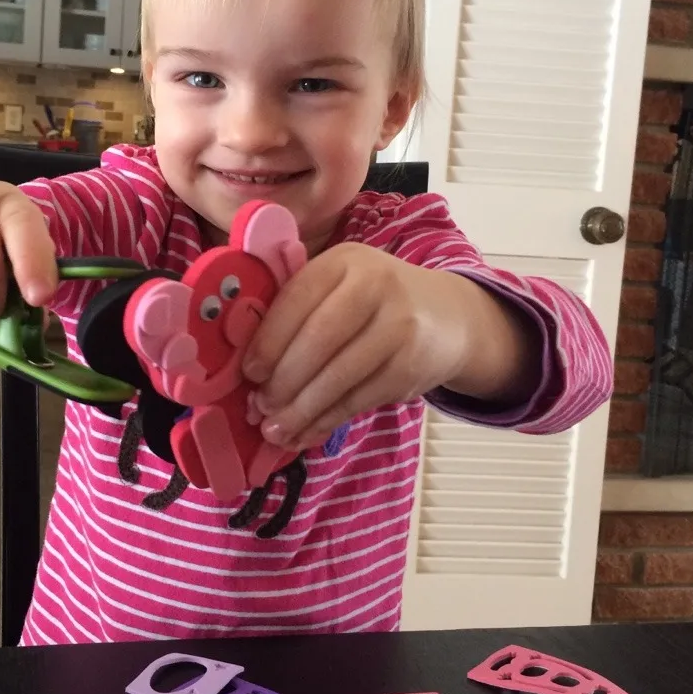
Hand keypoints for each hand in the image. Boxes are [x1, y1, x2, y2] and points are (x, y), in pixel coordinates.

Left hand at [241, 243, 539, 450]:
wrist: (446, 316)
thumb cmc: (371, 302)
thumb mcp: (339, 286)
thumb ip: (298, 309)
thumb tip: (247, 365)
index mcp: (344, 261)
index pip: (299, 297)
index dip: (269, 338)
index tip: (247, 372)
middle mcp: (376, 285)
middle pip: (320, 338)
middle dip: (283, 380)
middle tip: (260, 407)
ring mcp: (399, 326)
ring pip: (340, 374)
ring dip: (302, 408)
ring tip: (277, 429)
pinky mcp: (411, 365)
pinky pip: (361, 397)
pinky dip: (328, 420)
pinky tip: (306, 432)